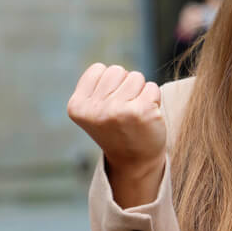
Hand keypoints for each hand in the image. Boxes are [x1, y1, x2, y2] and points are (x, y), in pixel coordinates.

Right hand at [67, 64, 165, 206]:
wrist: (135, 161)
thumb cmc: (117, 129)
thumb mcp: (95, 109)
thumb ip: (98, 87)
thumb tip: (118, 71)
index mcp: (77, 106)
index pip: (98, 69)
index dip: (109, 84)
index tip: (109, 106)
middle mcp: (95, 109)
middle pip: (117, 70)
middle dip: (125, 86)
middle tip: (124, 112)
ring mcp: (117, 110)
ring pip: (136, 77)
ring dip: (140, 92)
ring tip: (135, 114)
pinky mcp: (141, 111)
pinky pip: (153, 87)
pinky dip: (154, 99)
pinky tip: (147, 117)